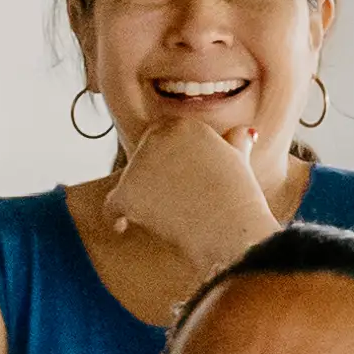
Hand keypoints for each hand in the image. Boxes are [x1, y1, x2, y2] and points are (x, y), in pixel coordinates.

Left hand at [104, 113, 281, 280]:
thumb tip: (242, 133)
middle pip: (142, 157)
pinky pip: (111, 206)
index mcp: (185, 124)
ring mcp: (140, 164)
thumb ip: (234, 143)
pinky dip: (116, 217)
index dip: (167, 161)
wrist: (232, 229)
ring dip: (138, 197)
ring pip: (128, 182)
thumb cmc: (239, 201)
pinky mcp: (127, 192)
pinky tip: (123, 227)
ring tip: (162, 217)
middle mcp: (159, 136)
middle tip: (170, 202)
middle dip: (150, 176)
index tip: (178, 182)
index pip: (162, 138)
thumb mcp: (240, 162)